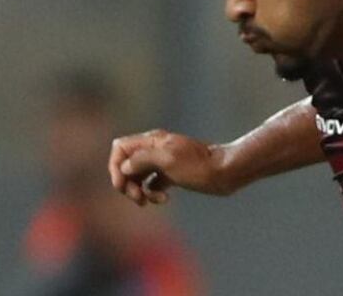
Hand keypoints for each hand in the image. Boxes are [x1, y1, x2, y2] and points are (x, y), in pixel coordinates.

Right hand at [108, 129, 226, 205]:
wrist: (226, 172)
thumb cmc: (198, 166)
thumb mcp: (167, 160)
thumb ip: (142, 159)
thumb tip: (124, 166)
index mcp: (153, 140)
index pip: (120, 148)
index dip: (115, 166)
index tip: (122, 184)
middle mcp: (155, 148)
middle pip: (126, 164)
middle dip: (127, 183)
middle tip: (138, 198)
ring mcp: (164, 161)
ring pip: (138, 176)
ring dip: (138, 191)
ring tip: (149, 201)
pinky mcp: (173, 173)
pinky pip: (152, 184)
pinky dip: (152, 193)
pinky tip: (163, 199)